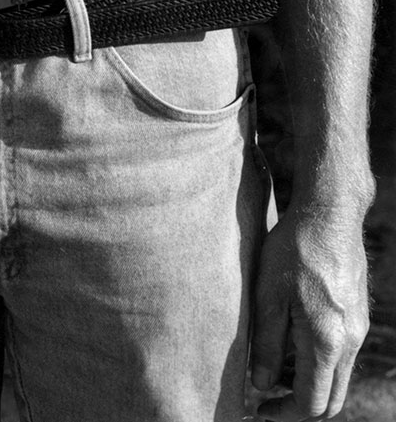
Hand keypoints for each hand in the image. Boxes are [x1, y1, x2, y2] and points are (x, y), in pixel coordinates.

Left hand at [249, 206, 368, 418]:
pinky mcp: (357, 316)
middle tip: (266, 401)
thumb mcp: (267, 295)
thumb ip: (267, 345)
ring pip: (338, 378)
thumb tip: (262, 386)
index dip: (282, 414)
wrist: (329, 213)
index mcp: (327, 342)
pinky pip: (341, 356)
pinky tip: (291, 344)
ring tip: (274, 371)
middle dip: (299, 408)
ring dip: (309, 385)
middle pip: (331, 400)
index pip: (311, 404)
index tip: (257, 410)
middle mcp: (350, 342)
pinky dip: (319, 364)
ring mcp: (358, 329)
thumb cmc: (292, 249)